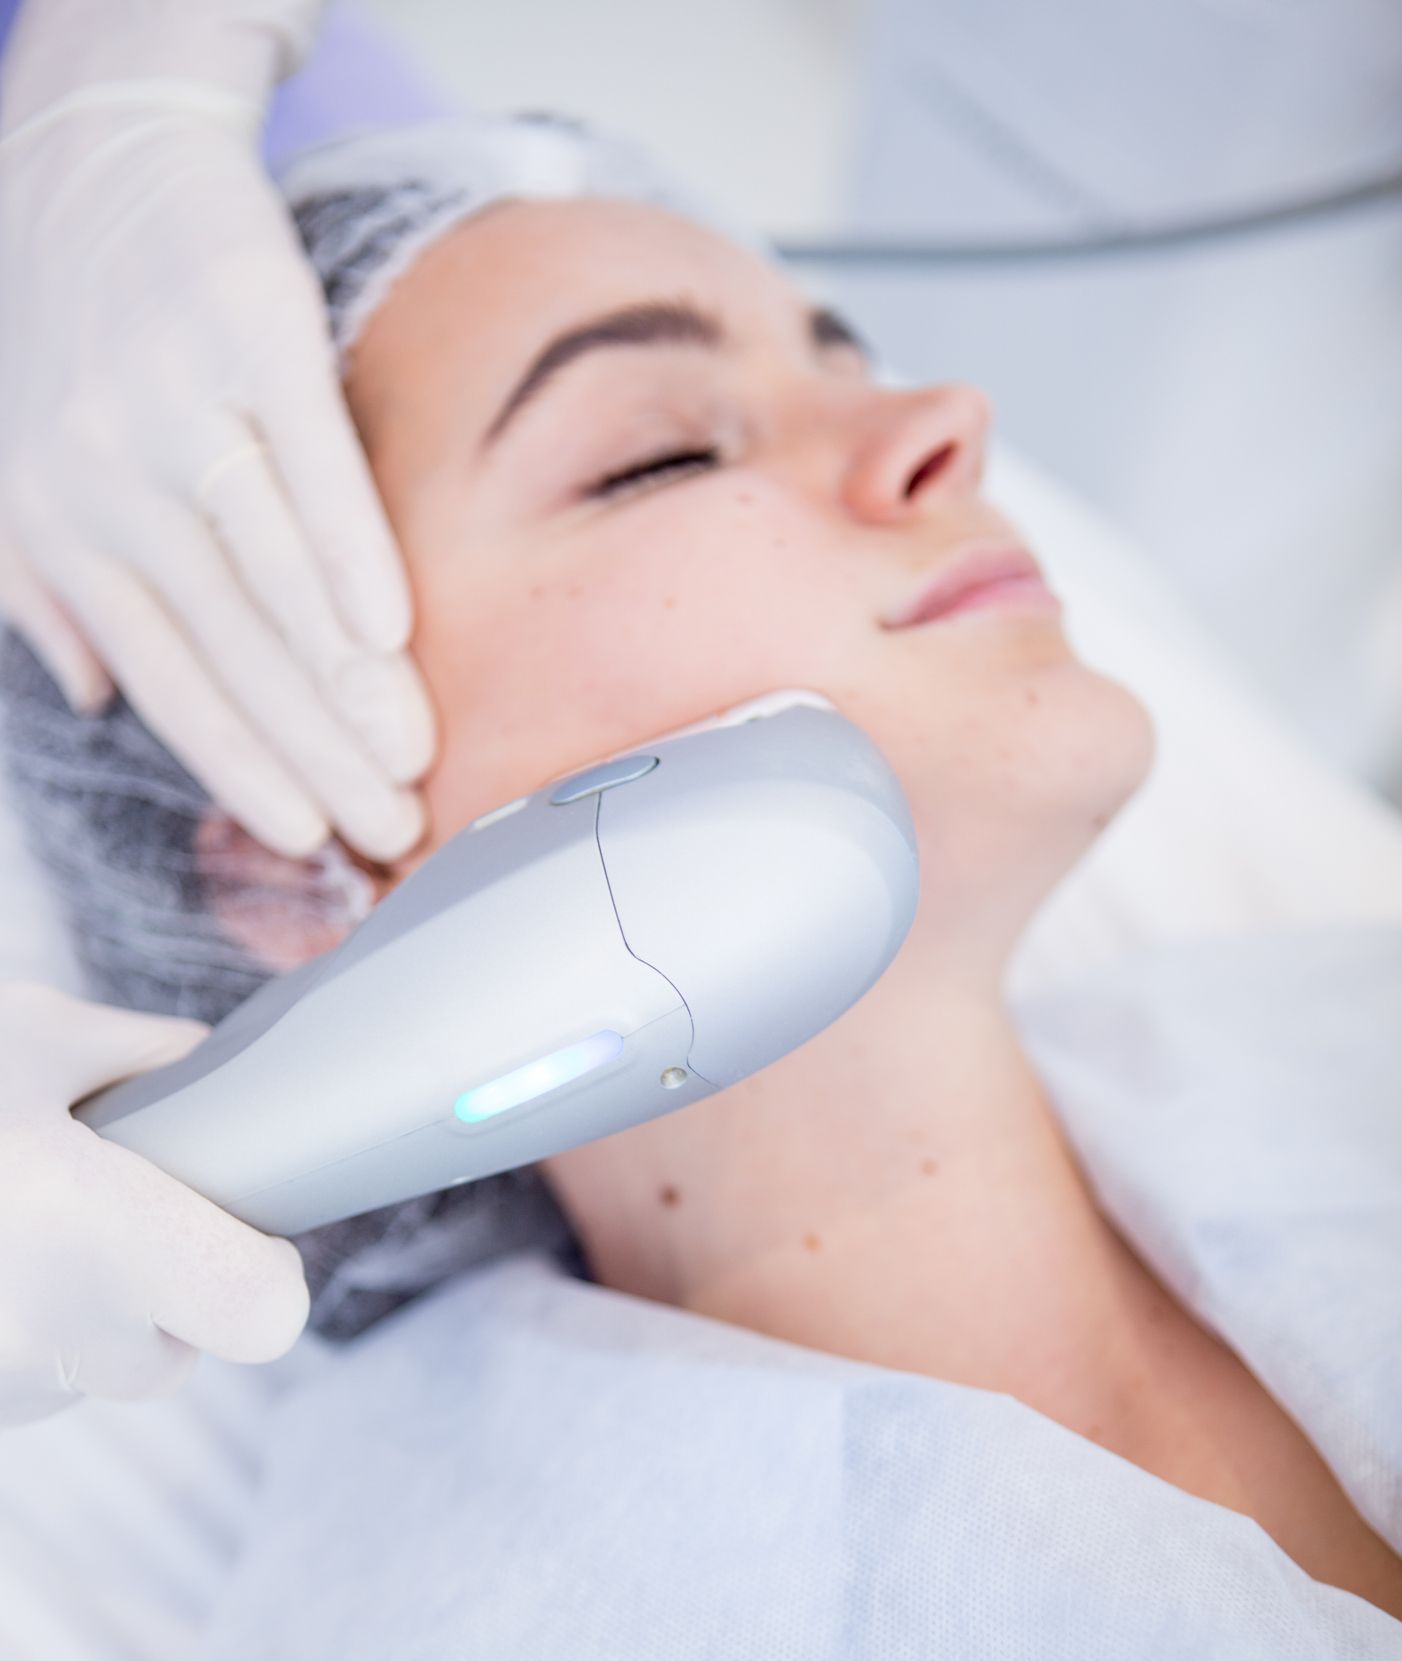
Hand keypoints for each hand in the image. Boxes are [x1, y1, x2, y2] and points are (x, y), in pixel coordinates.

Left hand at [0, 8, 436, 860]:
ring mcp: (176, 401)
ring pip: (271, 576)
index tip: (312, 836)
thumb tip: (91, 698)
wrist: (88, 133)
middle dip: (315, 753)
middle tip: (391, 831)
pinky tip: (390, 631)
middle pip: (231, 649)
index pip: (166, 679)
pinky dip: (349, 551)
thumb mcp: (17, 461)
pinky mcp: (246, 327)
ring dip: (346, 682)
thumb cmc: (57, 313)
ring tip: (412, 757)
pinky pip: (307, 463)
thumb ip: (45, 586)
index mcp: (62, 521)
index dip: (241, 767)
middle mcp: (109, 475)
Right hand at [0, 981, 309, 1426]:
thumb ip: (138, 1054)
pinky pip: (28, 1375)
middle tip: (102, 1204)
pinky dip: (16, 1320)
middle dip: (161, 1281)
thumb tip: (207, 1065)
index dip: (266, 1271)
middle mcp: (50, 1339)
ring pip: (97, 1366)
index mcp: (88, 1234)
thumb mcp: (21, 1036)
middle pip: (179, 1345)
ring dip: (80, 1305)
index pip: (261, 1313)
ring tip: (18, 1217)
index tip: (237, 1220)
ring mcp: (2, 1394)